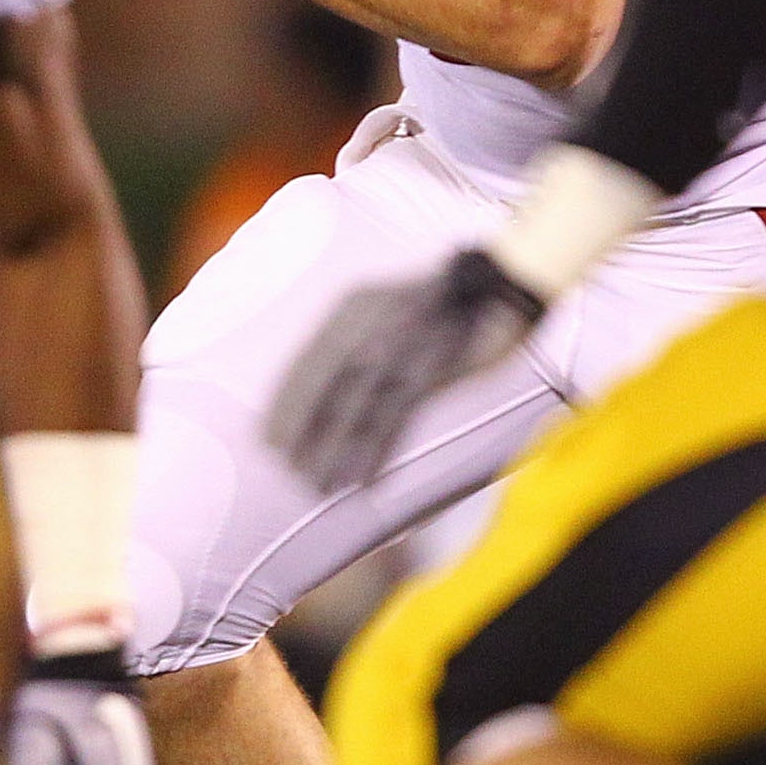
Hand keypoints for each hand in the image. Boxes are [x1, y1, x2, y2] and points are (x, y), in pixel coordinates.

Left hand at [269, 248, 546, 492]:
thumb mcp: (387, 305)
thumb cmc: (442, 299)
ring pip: (353, 406)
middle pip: (321, 385)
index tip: (265, 435)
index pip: (305, 360)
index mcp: (352, 306)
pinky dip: (374, 450)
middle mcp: (368, 323)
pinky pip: (393, 416)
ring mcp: (398, 345)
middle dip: (299, 428)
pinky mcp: (428, 367)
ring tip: (318, 484)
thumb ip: (357, 334)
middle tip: (283, 464)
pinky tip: (362, 479)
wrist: (500, 281)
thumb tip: (330, 382)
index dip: (284, 401)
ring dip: (332, 448)